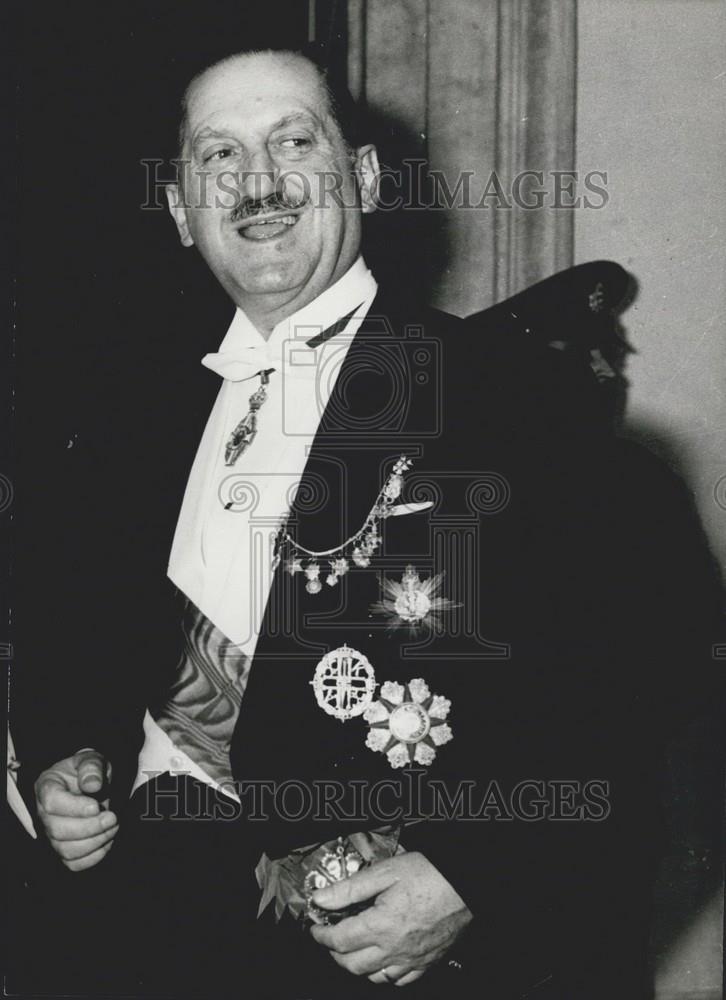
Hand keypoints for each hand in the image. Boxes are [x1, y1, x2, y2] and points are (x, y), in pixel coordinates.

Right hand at [35, 750, 117, 870]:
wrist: (91, 784)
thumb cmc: (88, 772)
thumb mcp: (91, 759)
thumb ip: (91, 767)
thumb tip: (92, 785)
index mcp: (47, 787)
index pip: (52, 802)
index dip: (75, 808)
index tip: (97, 806)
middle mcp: (44, 814)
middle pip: (57, 830)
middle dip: (90, 827)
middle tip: (112, 817)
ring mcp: (52, 834)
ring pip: (65, 850)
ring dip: (95, 842)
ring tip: (113, 827)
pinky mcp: (64, 849)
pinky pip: (74, 863)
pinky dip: (94, 856)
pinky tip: (107, 840)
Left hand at [310, 851, 471, 986]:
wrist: (467, 884)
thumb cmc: (432, 874)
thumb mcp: (386, 871)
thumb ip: (351, 888)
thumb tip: (322, 898)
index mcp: (382, 926)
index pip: (339, 941)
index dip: (321, 935)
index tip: (316, 928)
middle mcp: (395, 949)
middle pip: (352, 965)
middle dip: (334, 953)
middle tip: (331, 937)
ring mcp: (412, 959)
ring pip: (374, 977)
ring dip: (358, 966)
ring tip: (354, 947)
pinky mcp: (428, 962)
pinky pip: (400, 980)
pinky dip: (385, 974)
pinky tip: (383, 959)